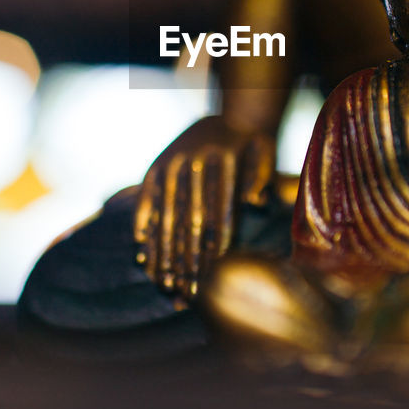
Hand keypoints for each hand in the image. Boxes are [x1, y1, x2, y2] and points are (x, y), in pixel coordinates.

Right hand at [133, 116, 274, 298]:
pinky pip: (146, 201)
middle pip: (190, 222)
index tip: (209, 280)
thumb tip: (253, 203)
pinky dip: (143, 226)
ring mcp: (172, 165)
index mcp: (223, 161)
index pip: (217, 214)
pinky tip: (142, 252)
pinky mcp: (156, 167)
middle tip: (185, 293)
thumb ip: (262, 176)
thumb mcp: (265, 150)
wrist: (232, 114)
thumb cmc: (253, 143)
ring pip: (166, 216)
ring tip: (164, 284)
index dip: (213, 249)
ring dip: (163, 253)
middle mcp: (193, 164)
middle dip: (186, 261)